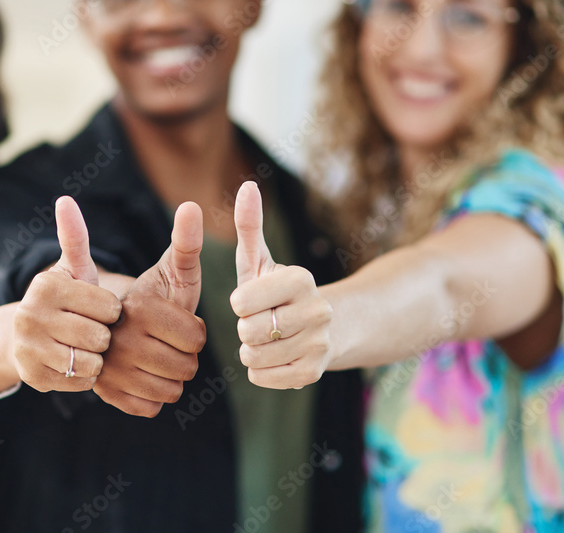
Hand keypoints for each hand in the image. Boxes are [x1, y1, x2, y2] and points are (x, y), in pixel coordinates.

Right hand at [13, 196, 121, 391]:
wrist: (22, 338)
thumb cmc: (63, 300)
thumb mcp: (71, 270)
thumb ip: (75, 238)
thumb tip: (65, 199)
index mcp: (46, 286)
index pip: (109, 307)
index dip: (111, 312)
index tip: (99, 309)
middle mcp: (31, 315)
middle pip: (100, 336)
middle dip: (104, 337)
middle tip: (92, 331)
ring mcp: (29, 348)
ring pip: (91, 361)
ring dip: (96, 358)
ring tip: (84, 347)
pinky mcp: (32, 377)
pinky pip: (80, 382)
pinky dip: (84, 376)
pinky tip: (74, 364)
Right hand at [93, 202, 205, 416]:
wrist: (103, 324)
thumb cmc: (150, 297)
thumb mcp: (169, 269)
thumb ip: (185, 242)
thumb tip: (192, 206)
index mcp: (138, 308)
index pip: (196, 339)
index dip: (194, 332)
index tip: (174, 321)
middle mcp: (117, 340)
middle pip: (186, 368)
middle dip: (184, 356)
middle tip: (165, 341)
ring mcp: (108, 370)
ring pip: (170, 392)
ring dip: (170, 378)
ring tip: (155, 357)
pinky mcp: (105, 394)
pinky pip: (150, 408)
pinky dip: (151, 397)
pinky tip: (141, 376)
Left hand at [230, 181, 331, 388]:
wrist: (323, 327)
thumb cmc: (278, 290)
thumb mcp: (260, 259)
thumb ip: (250, 225)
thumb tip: (247, 186)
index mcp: (301, 280)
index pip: (242, 301)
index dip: (240, 303)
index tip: (250, 300)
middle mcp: (317, 311)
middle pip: (247, 331)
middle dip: (245, 327)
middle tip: (262, 321)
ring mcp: (318, 344)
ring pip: (252, 356)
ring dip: (250, 350)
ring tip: (267, 338)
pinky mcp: (313, 373)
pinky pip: (261, 377)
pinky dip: (259, 370)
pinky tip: (274, 356)